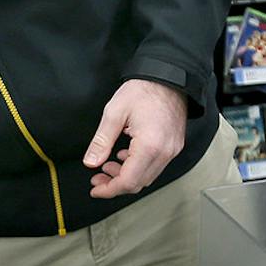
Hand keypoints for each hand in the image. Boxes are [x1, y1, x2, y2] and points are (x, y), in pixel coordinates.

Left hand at [84, 79, 187, 198]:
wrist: (169, 76)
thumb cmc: (144, 89)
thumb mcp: (115, 112)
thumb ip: (101, 140)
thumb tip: (91, 161)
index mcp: (149, 145)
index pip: (128, 181)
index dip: (109, 189)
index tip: (96, 189)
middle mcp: (164, 152)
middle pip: (138, 183)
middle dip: (116, 184)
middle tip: (98, 178)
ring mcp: (172, 150)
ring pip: (147, 177)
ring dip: (127, 176)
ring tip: (109, 165)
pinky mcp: (174, 146)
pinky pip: (155, 165)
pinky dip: (138, 167)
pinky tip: (126, 156)